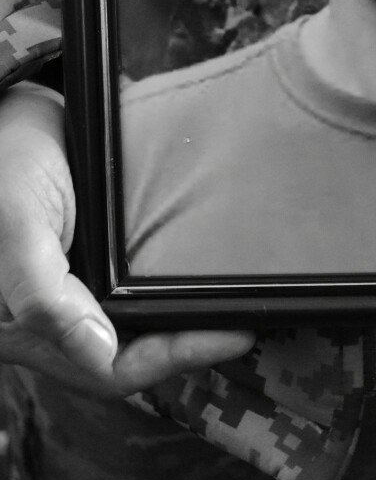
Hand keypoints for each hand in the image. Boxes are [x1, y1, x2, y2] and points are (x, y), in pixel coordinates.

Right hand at [0, 81, 254, 395]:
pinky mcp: (94, 254)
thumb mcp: (17, 228)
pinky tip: (204, 271)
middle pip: (133, 352)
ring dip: (182, 319)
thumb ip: (43, 296)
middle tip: (246, 322)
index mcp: (30, 325)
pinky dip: (170, 285)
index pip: (111, 367)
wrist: (8, 112)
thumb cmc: (4, 166)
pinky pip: (137, 285)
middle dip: (188, 344)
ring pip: (138, 324)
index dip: (172, 357)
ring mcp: (78, 284)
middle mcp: (57, 314)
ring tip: (235, 303)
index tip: (232, 336)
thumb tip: (98, 350)